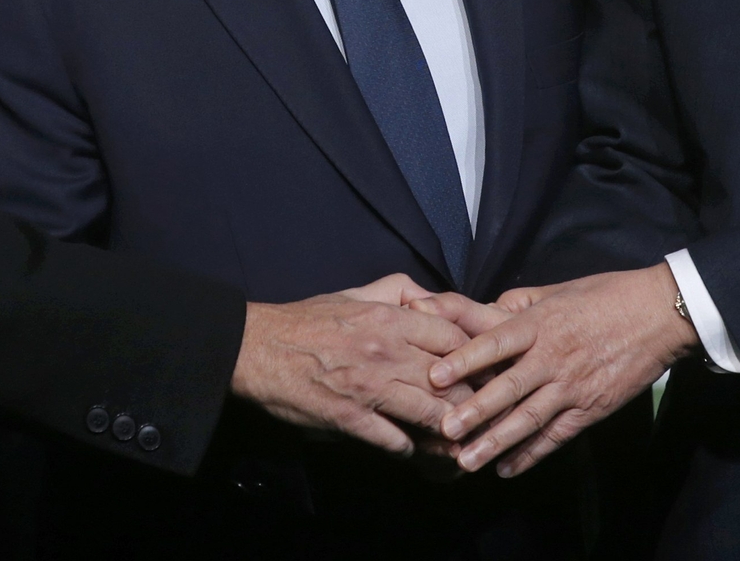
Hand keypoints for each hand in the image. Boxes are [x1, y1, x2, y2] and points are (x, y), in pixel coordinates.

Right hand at [231, 277, 476, 456]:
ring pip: (431, 414)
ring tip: (457, 440)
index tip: (483, 371)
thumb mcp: (355, 293)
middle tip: (483, 413)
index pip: (455, 339)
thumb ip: (396, 291)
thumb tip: (429, 298)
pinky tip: (411, 448)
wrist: (256, 348)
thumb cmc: (306, 319)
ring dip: (447, 431)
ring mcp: (368, 387)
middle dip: (471, 399)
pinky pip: (395, 440)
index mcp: (389, 318)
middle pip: (451, 381)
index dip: (475, 357)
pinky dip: (409, 448)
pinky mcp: (350, 418)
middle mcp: (385, 351)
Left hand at [428, 262, 698, 476]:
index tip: (434, 376)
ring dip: (496, 442)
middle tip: (444, 430)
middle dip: (475, 411)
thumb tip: (483, 308)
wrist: (659, 315)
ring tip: (466, 460)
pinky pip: (557, 435)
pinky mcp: (591, 408)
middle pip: (509, 387)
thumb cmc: (606, 295)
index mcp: (540, 323)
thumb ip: (519, 303)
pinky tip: (507, 469)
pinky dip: (532, 454)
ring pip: (529, 418)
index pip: (495, 343)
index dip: (464, 360)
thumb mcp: (557, 290)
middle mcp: (553, 356)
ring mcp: (573, 386)